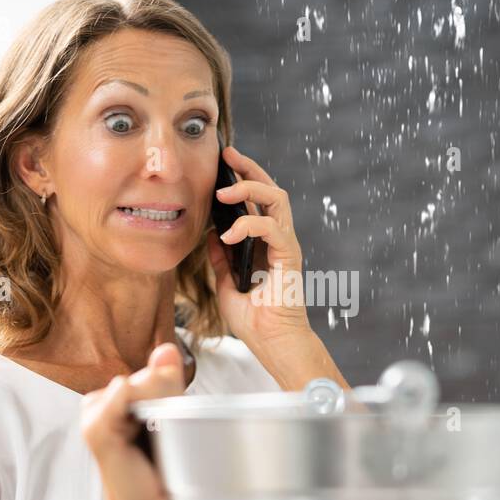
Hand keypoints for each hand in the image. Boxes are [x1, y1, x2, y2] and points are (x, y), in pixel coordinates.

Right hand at [78, 343, 185, 499]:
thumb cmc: (161, 476)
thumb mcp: (172, 422)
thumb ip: (167, 385)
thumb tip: (167, 348)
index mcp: (117, 399)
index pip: (155, 372)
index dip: (174, 396)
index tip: (171, 430)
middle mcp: (100, 401)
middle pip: (149, 376)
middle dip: (169, 402)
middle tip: (164, 440)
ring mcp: (94, 413)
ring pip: (140, 383)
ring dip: (160, 409)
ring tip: (154, 443)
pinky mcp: (96, 428)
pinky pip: (123, 392)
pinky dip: (140, 406)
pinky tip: (141, 432)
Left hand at [206, 145, 310, 344]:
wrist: (271, 343)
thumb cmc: (254, 320)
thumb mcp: (225, 283)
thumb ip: (220, 258)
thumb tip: (210, 233)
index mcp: (265, 243)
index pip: (258, 200)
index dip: (243, 177)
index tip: (224, 161)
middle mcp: (278, 240)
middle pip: (271, 190)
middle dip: (249, 169)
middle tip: (228, 155)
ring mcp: (286, 246)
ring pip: (277, 199)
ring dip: (250, 189)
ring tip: (224, 191)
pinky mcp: (289, 257)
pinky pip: (272, 228)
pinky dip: (249, 225)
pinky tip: (229, 234)